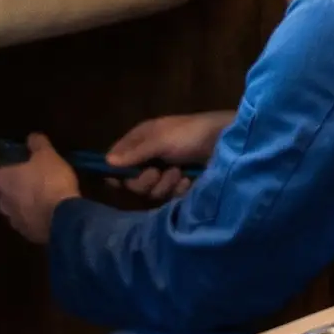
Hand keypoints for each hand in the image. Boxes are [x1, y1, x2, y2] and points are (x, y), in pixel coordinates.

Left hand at [0, 133, 79, 244]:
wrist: (63, 218)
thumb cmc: (50, 181)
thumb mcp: (47, 155)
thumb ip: (37, 144)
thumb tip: (32, 137)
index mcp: (2, 180)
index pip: (5, 169)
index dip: (19, 166)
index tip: (32, 165)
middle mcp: (2, 202)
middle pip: (10, 190)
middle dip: (22, 186)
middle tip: (41, 180)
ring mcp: (14, 221)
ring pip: (20, 208)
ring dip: (30, 204)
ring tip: (49, 198)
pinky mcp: (28, 235)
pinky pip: (32, 222)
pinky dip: (39, 217)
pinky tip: (53, 212)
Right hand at [106, 110, 233, 201]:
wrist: (226, 143)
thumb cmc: (191, 135)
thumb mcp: (161, 139)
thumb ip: (135, 153)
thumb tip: (107, 162)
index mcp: (140, 141)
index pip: (116, 161)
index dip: (117, 172)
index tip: (121, 180)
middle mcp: (149, 158)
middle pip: (131, 183)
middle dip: (145, 181)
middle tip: (158, 172)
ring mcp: (165, 174)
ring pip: (150, 193)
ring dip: (165, 185)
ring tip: (180, 173)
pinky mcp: (179, 187)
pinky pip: (169, 198)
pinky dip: (179, 190)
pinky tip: (189, 180)